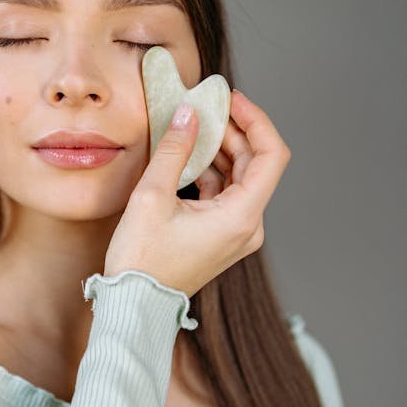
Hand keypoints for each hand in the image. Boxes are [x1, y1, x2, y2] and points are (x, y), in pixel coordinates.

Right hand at [103, 91, 291, 297]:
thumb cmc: (142, 261)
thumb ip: (174, 149)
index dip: (256, 121)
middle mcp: (249, 226)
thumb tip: (188, 114)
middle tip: (204, 108)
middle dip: (233, 132)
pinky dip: (212, 172)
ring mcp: (238, 234)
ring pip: (241, 178)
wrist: (135, 304)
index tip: (230, 101)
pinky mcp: (222, 237)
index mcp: (242, 217)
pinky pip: (227, 195)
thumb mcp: (151, 196)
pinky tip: (188, 157)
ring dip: (221, 150)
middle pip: (256, 164)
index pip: (271, 155)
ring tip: (193, 128)